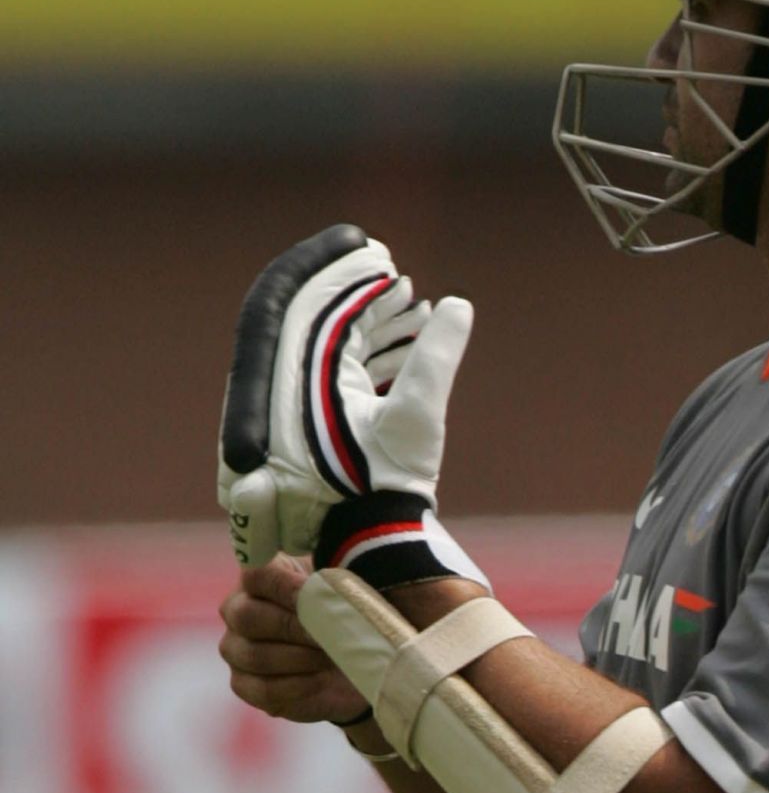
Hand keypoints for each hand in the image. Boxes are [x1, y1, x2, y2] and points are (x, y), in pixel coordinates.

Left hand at [217, 224, 472, 564]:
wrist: (365, 542)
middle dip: (358, 294)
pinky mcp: (315, 427)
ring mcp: (298, 410)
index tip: (371, 250)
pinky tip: (409, 339)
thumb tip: (456, 307)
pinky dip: (371, 351)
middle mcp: (286, 392)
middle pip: (316, 323)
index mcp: (295, 382)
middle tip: (391, 272)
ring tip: (414, 305)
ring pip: (330, 347)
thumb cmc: (382, 484)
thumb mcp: (416, 416)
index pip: (311, 307)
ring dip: (372, 323)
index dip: (342, 273)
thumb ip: (437, 357)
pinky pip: (338, 372)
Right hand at [218, 556, 367, 724]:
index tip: (320, 593)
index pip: (257, 575)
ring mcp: (236, 649)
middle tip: (330, 634)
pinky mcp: (244, 684)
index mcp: (262, 578)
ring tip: (331, 656)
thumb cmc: (345, 613)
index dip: (286, 586)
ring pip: (255, 655)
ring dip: (299, 658)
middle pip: (247, 616)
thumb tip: (338, 585)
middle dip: (294, 626)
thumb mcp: (345, 590)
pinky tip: (320, 679)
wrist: (352, 659)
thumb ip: (336, 582)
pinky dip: (297, 685)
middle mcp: (238, 610)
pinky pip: (263, 688)